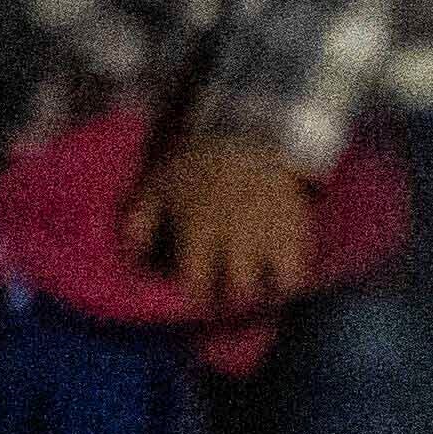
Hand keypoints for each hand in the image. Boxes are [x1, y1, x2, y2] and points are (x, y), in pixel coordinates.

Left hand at [138, 131, 319, 315]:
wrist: (244, 132)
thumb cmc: (194, 163)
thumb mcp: (154, 188)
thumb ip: (139, 226)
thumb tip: (132, 261)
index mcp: (198, 233)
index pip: (196, 284)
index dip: (196, 299)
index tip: (197, 297)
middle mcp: (236, 242)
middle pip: (238, 292)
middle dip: (232, 301)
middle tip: (228, 297)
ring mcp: (269, 237)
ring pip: (273, 288)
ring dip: (264, 296)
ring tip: (258, 294)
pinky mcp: (296, 230)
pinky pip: (299, 271)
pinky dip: (291, 283)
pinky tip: (282, 280)